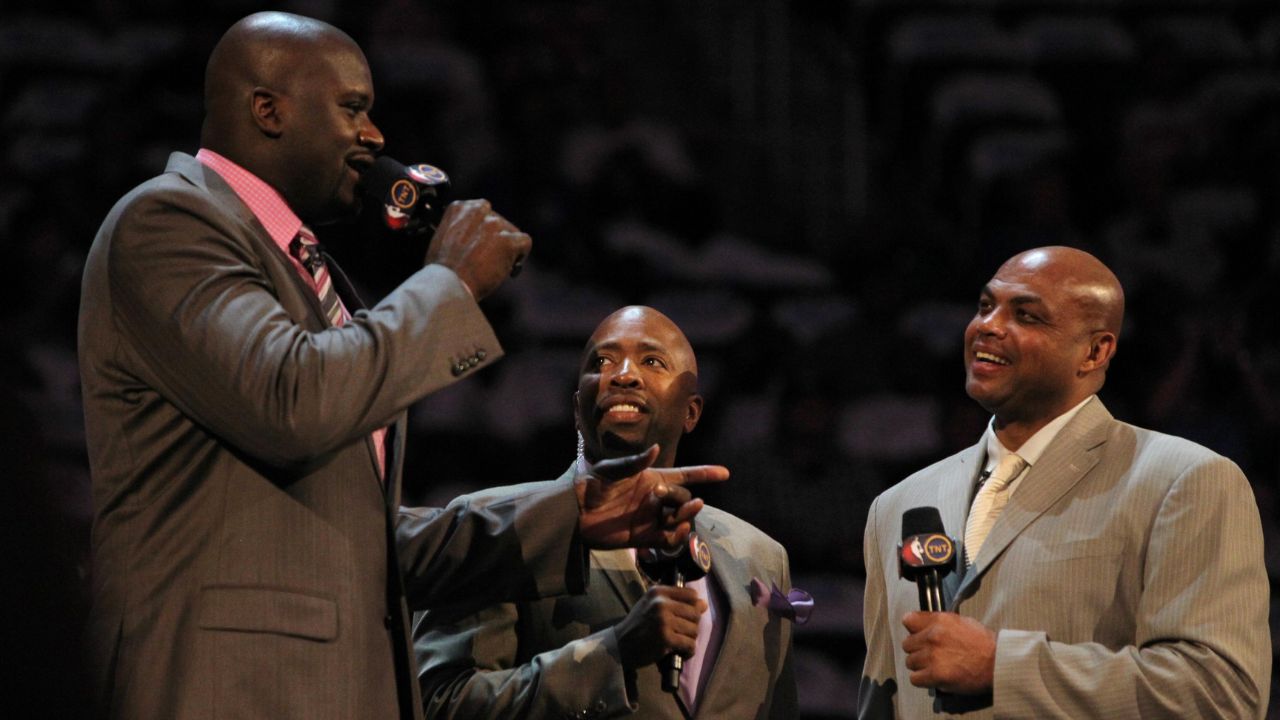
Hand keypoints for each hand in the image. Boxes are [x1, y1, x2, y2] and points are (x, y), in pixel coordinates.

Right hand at [425, 199, 530, 299]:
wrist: (448, 284)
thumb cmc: (443, 269)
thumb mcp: (443, 238)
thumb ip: (459, 228)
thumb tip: (471, 235)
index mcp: (460, 208)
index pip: (482, 212)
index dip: (483, 231)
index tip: (480, 245)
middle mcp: (479, 210)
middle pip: (498, 222)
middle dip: (496, 239)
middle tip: (489, 258)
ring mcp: (495, 224)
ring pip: (512, 232)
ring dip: (507, 248)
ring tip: (497, 267)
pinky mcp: (508, 241)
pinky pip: (525, 242)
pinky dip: (521, 255)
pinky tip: (511, 270)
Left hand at [574, 445, 728, 548]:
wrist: (573, 513)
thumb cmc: (589, 485)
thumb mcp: (610, 470)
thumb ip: (634, 463)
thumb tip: (656, 450)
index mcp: (651, 478)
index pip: (684, 474)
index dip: (704, 473)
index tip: (724, 473)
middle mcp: (655, 498)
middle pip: (683, 497)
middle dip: (680, 496)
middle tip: (658, 493)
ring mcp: (651, 518)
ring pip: (680, 518)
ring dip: (686, 514)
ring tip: (686, 508)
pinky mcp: (644, 538)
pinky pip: (668, 539)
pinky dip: (677, 536)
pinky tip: (677, 530)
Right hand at [615, 585, 706, 669]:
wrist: (620, 645)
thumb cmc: (638, 625)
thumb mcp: (651, 605)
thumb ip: (675, 602)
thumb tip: (704, 604)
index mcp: (658, 592)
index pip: (691, 595)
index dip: (694, 607)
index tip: (687, 617)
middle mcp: (661, 603)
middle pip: (695, 613)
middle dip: (692, 626)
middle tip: (681, 634)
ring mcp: (663, 621)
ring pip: (694, 630)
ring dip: (689, 640)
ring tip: (679, 643)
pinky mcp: (665, 639)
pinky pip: (690, 645)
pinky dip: (688, 651)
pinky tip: (679, 653)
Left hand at [901, 611, 995, 693]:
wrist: (998, 662)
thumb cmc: (984, 643)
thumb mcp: (962, 622)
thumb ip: (940, 623)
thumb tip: (925, 627)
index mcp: (939, 620)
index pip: (908, 620)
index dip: (913, 629)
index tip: (918, 635)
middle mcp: (932, 636)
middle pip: (907, 644)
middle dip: (917, 650)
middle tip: (930, 655)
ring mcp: (932, 656)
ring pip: (910, 662)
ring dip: (920, 666)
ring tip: (934, 667)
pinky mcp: (935, 675)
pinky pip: (915, 679)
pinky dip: (922, 680)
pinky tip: (933, 678)